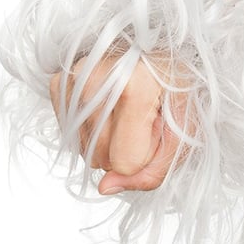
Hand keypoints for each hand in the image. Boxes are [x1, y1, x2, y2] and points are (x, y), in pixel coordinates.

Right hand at [49, 56, 182, 193]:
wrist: (168, 55)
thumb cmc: (180, 93)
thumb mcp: (183, 137)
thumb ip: (150, 173)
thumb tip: (104, 188)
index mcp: (134, 85)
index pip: (124, 162)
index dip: (144, 156)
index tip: (158, 128)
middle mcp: (97, 78)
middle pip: (99, 157)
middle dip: (122, 151)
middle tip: (143, 120)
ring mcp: (74, 78)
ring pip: (82, 149)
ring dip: (104, 142)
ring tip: (125, 112)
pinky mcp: (60, 82)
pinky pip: (68, 133)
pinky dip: (88, 131)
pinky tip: (106, 111)